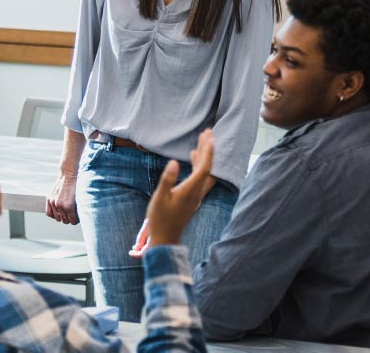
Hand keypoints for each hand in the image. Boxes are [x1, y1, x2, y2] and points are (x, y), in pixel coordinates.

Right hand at [45, 173, 79, 224]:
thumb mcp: (80, 199)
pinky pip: (49, 213)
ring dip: (62, 217)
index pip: (73, 221)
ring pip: (57, 218)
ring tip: (66, 213)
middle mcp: (59, 205)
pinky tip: (58, 212)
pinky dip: (53, 214)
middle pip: (65, 221)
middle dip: (70, 218)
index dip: (76, 220)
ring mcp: (53, 202)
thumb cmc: (77, 186)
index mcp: (69, 206)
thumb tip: (80, 217)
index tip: (78, 217)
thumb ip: (79, 210)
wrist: (69, 175)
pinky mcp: (49, 199)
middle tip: (73, 215)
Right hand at [131, 129, 217, 256]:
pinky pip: (200, 177)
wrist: (165, 238)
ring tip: (201, 141)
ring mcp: (195, 195)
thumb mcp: (159, 198)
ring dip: (203, 156)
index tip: (209, 137)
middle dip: (207, 149)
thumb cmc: (160, 218)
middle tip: (207, 132)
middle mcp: (197, 192)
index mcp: (190, 190)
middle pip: (207, 168)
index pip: (203, 168)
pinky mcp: (192, 197)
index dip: (207, 152)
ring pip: (204, 172)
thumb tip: (172, 162)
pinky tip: (191, 158)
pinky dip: (198, 165)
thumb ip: (167, 179)